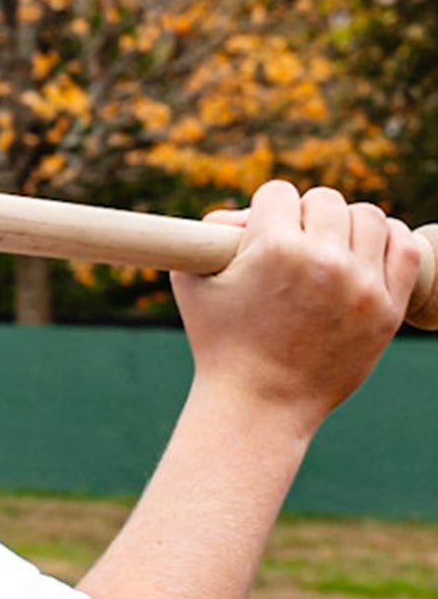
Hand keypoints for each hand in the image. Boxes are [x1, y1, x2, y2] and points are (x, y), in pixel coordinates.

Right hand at [181, 180, 421, 430]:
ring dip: (346, 226)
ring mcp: (360, 285)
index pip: (278, 193)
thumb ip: (208, 234)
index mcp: (273, 250)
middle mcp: (322, 260)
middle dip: (305, 218)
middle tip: (294, 247)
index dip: (265, 211)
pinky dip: (388, 241)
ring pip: (369, 216)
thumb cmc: (220, 345)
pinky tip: (366, 254)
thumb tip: (239, 214)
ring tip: (330, 250)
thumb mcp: (194, 285)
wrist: (259, 404)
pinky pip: (405, 247)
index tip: (261, 235)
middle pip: (325, 200)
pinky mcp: (387, 308)